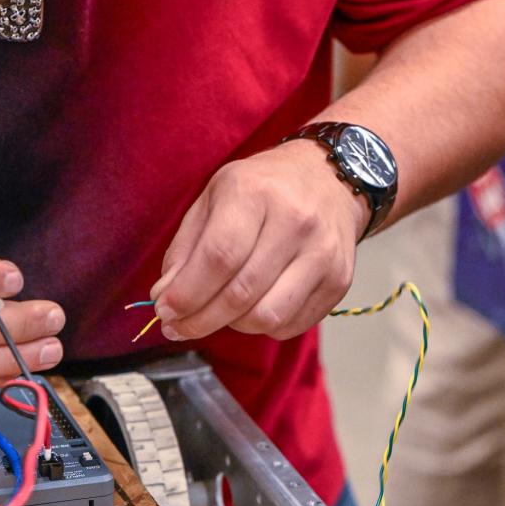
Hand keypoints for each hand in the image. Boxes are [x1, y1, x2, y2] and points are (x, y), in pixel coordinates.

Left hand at [150, 142, 369, 342]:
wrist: (329, 178)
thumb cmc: (262, 189)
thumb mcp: (213, 199)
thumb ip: (185, 249)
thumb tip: (165, 297)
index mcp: (255, 193)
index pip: (219, 256)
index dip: (187, 293)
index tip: (166, 311)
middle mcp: (296, 221)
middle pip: (240, 293)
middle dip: (200, 320)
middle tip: (178, 326)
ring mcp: (323, 253)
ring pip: (267, 317)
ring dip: (232, 326)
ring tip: (217, 313)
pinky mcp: (339, 281)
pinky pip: (290, 325)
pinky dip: (261, 327)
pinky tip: (250, 308)